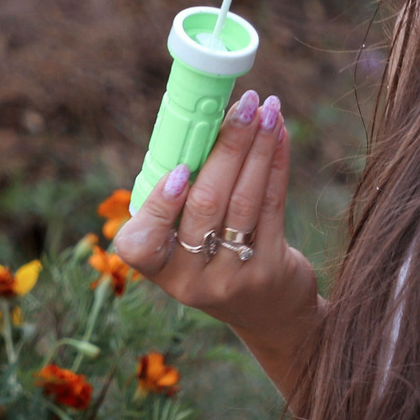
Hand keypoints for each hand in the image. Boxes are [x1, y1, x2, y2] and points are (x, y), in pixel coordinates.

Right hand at [113, 90, 319, 358]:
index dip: (158, 206)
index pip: (140, 245)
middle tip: (243, 104)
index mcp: (160, 271)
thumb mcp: (188, 248)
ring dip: (256, 147)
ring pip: (244, 200)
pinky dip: (276, 164)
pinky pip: (272, 206)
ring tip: (267, 109)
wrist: (270, 315)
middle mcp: (192, 280)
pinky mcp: (271, 268)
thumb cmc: (218, 262)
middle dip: (226, 147)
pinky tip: (279, 135)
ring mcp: (234, 276)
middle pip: (206, 204)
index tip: (179, 169)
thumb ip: (182, 204)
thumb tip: (199, 127)